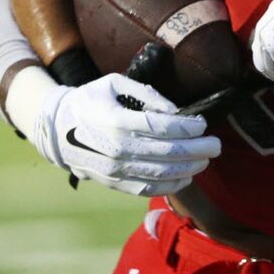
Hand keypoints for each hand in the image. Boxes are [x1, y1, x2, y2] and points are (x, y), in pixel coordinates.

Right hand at [33, 73, 220, 196]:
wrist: (56, 129)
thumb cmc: (90, 100)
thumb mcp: (114, 83)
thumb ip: (146, 93)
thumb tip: (174, 111)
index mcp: (116, 120)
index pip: (161, 126)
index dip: (187, 127)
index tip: (203, 124)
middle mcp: (116, 147)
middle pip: (166, 152)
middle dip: (197, 149)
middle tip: (216, 146)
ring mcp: (114, 169)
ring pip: (159, 174)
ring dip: (188, 168)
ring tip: (206, 160)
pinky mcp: (113, 183)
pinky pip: (145, 190)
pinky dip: (169, 186)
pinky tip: (186, 178)